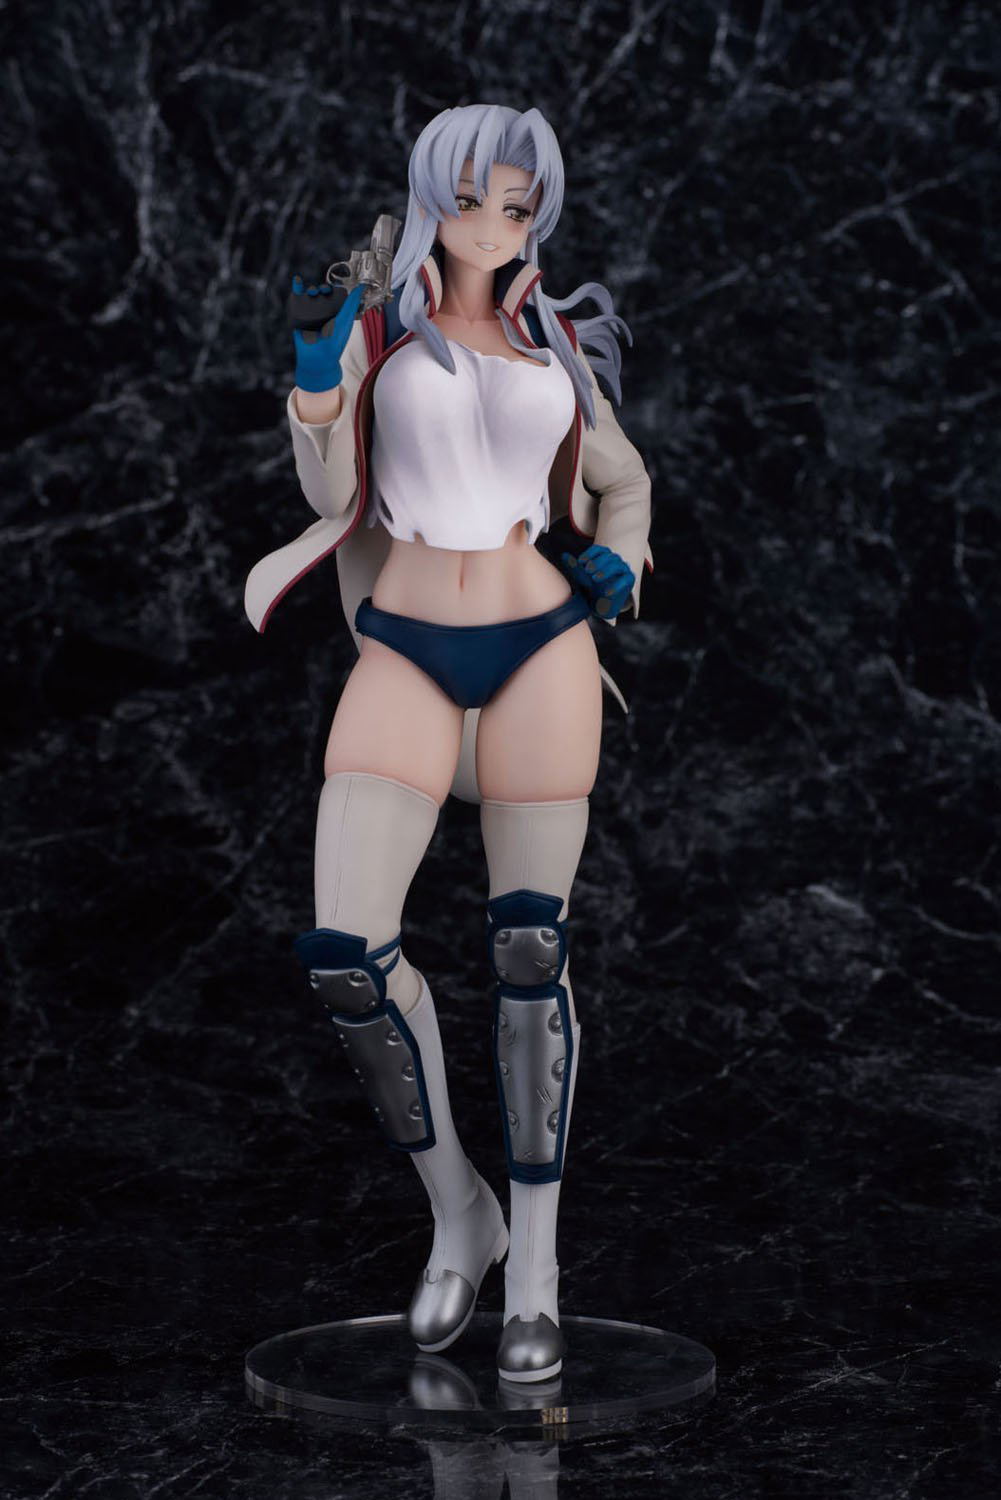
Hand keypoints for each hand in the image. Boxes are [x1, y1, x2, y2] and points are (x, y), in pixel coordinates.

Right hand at [289, 277, 363, 393]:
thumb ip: (352, 304)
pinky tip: (298, 281)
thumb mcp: (345, 320)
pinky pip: (298, 300)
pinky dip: (297, 289)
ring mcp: (312, 315)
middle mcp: (325, 314)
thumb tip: (362, 287)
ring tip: (313, 292)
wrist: (317, 358)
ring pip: (311, 296)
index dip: (336, 290)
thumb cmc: (334, 342)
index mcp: (337, 315)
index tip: (336, 287)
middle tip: (324, 290)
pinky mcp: (300, 316)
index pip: (337, 297)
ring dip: (312, 290)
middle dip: (323, 289)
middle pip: (323, 295)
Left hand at [560, 543, 634, 619]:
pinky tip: (606, 592)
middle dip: (597, 562)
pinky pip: (625, 580)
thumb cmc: (592, 587)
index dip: (590, 554)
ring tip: (594, 579)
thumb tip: (564, 555)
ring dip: (605, 572)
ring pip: (617, 566)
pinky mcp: (629, 581)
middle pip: (608, 556)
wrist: (601, 605)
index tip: (581, 562)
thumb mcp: (581, 577)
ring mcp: (624, 570)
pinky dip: (615, 586)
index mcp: (604, 556)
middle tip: (587, 571)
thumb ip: (574, 566)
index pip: (599, 549)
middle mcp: (615, 560)